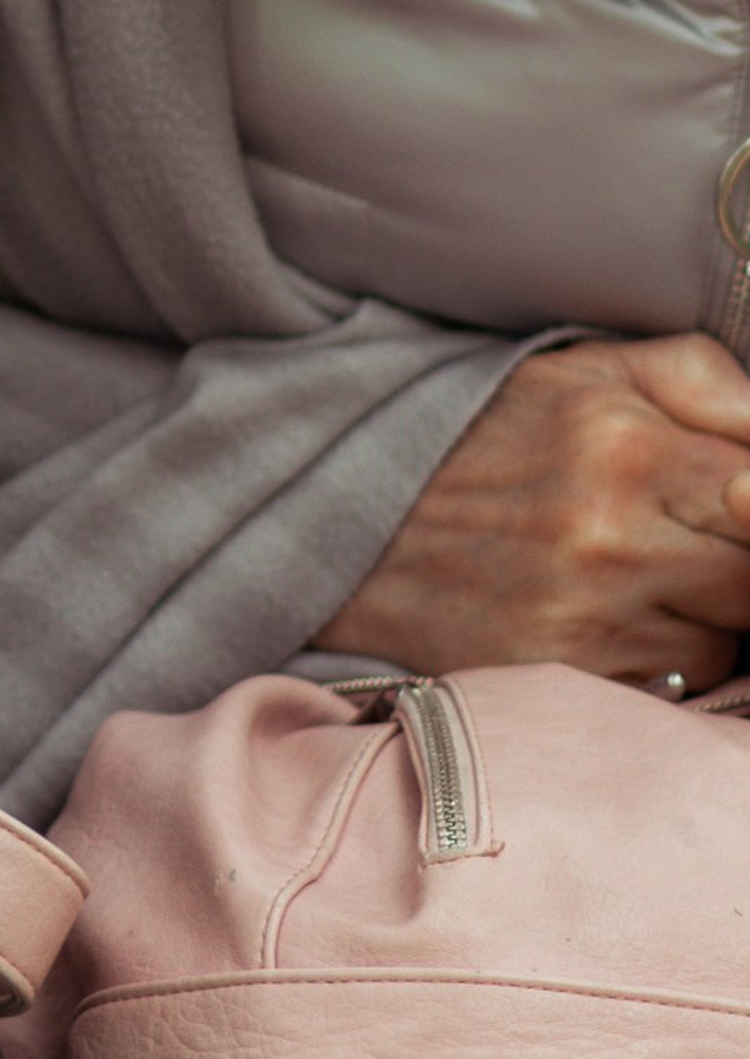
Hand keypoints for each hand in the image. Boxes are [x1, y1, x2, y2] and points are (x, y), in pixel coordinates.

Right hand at [315, 333, 749, 688]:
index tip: (738, 503)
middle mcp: (612, 541)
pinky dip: (653, 659)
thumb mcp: (586, 370)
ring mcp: (588, 623)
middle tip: (690, 537)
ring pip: (719, 646)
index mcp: (627, 448)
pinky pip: (666, 688)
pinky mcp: (566, 683)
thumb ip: (706, 383)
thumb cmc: (486, 433)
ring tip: (629, 572)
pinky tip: (601, 616)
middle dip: (737, 566)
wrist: (348, 514)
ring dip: (699, 618)